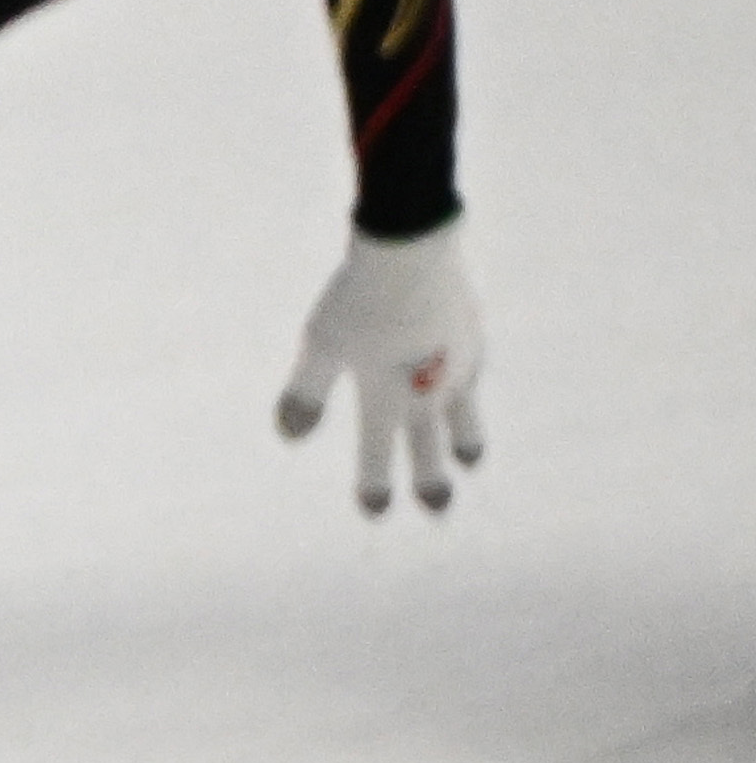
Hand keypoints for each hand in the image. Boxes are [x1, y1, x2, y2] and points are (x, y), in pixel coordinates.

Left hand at [275, 225, 485, 514]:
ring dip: (465, 440)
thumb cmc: (356, 300)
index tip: (376, 512)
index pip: (377, 455)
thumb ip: (306, 394)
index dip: (374, 485)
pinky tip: (468, 386)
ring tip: (469, 461)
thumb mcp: (320, 348)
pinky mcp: (472, 333)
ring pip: (463, 413)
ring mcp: (456, 362)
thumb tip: (290, 438)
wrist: (411, 249)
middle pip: (428, 446)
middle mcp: (426, 389)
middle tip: (437, 510)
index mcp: (385, 399)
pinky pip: (472, 372)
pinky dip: (469, 391)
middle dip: (430, 480)